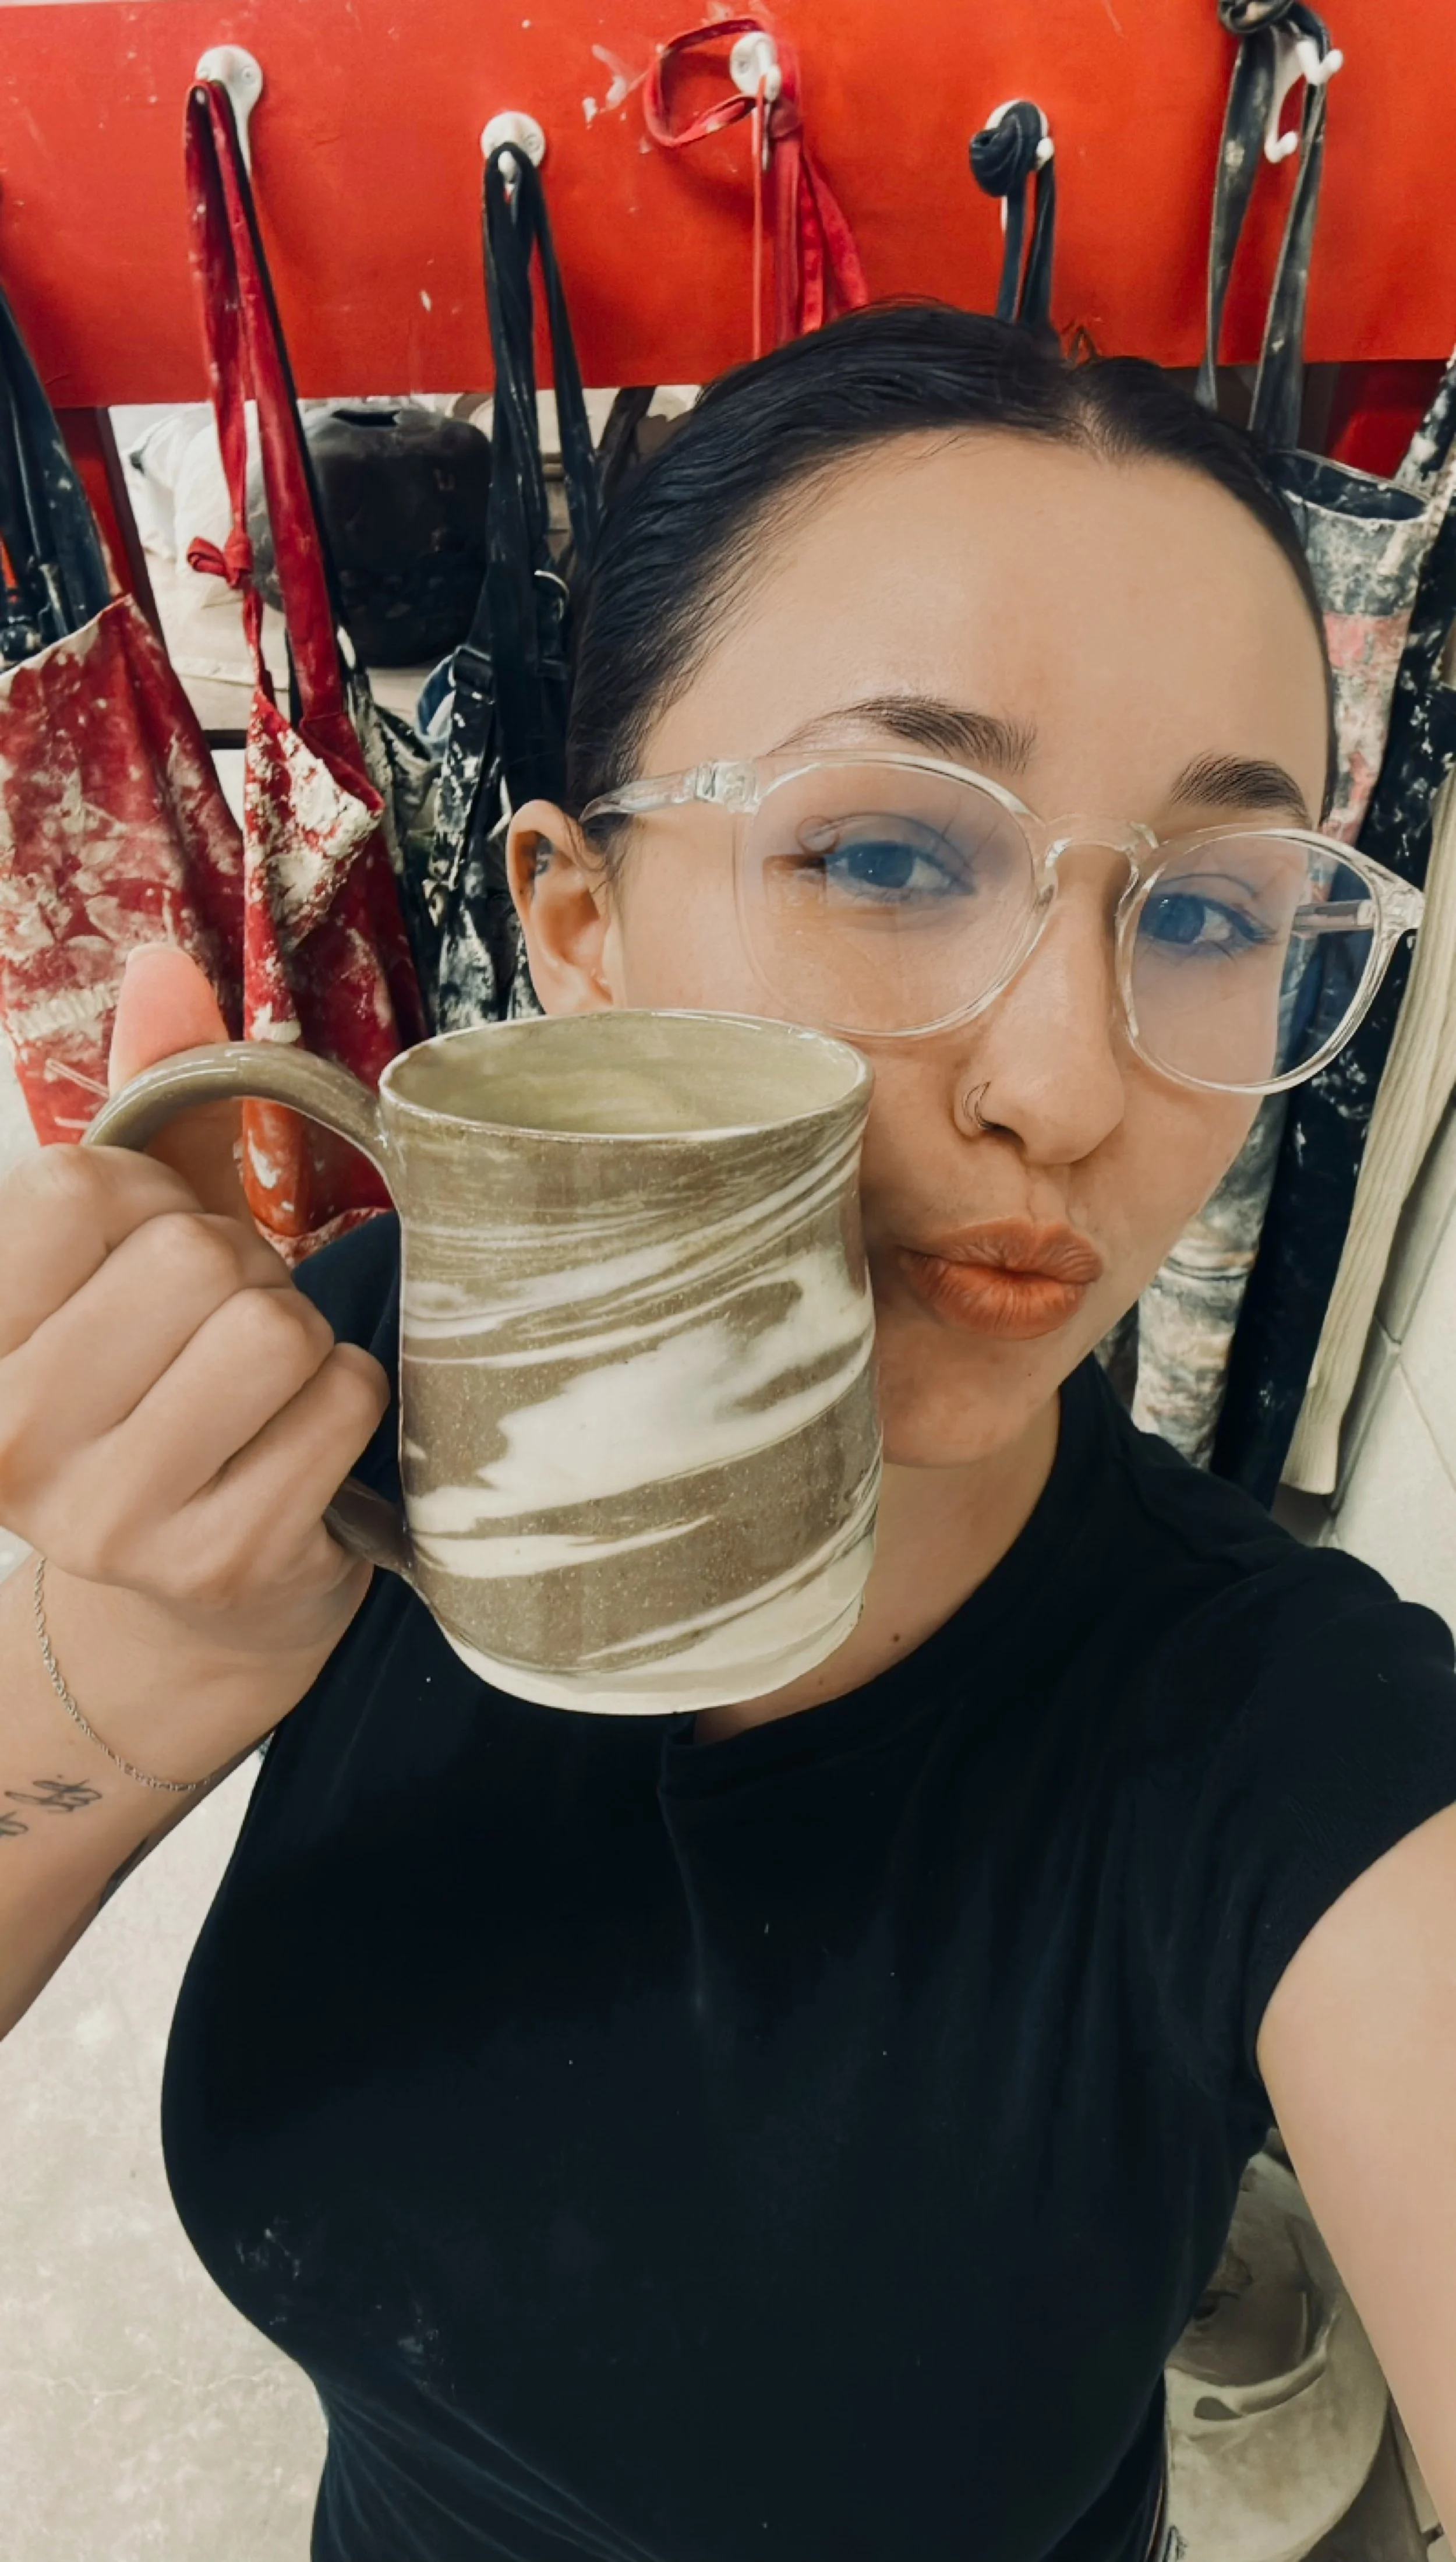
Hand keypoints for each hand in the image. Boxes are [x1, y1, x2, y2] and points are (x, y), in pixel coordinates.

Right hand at [0, 949, 387, 1753]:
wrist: (196, 1588)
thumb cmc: (161, 1379)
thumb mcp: (128, 1240)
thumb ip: (147, 1097)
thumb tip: (164, 967)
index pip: (78, 1191)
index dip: (148, 1198)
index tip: (144, 1255)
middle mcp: (7, 1440)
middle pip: (192, 1258)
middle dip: (240, 1270)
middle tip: (218, 1330)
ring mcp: (110, 1516)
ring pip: (274, 1329)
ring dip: (298, 1335)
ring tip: (258, 1383)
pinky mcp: (221, 1560)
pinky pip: (342, 1402)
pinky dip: (348, 1402)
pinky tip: (297, 1442)